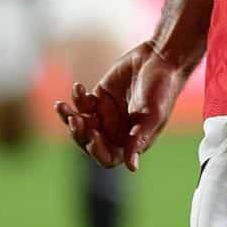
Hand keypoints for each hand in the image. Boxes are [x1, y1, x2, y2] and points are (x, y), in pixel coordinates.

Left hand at [54, 41, 193, 169]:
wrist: (160, 58)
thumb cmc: (163, 88)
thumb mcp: (152, 115)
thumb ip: (139, 139)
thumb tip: (132, 168)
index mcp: (131, 140)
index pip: (107, 157)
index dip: (96, 150)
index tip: (93, 133)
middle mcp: (117, 130)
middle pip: (89, 142)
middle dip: (79, 133)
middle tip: (76, 119)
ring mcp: (106, 114)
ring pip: (81, 125)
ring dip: (70, 117)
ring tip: (63, 107)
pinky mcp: (100, 97)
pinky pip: (81, 104)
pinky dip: (76, 98)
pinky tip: (78, 88)